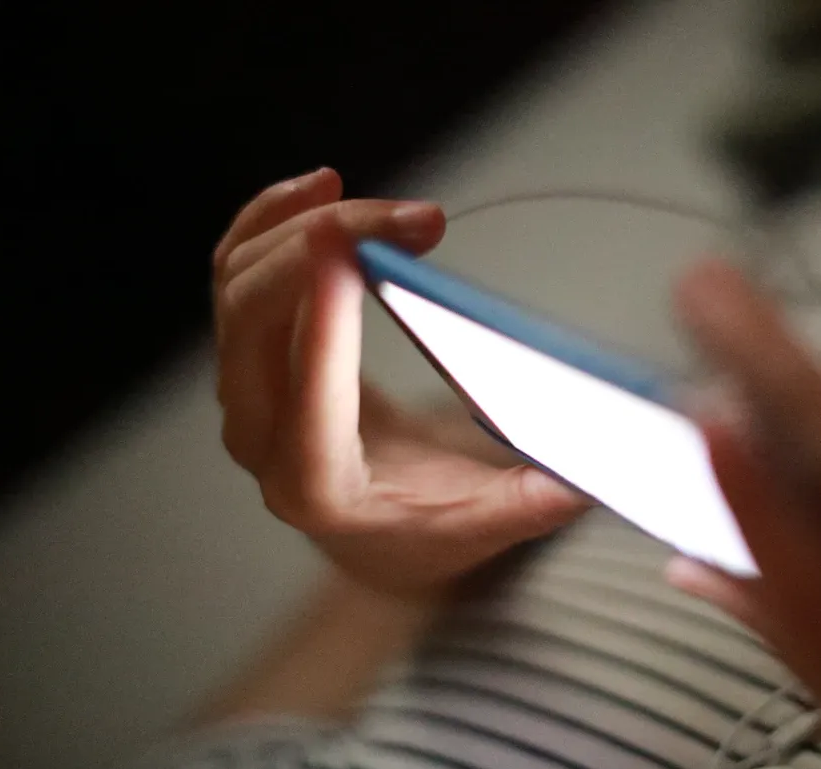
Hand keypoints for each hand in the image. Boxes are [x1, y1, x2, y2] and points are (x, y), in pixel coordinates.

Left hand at [213, 168, 589, 596]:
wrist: (367, 528)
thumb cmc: (423, 524)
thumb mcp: (479, 525)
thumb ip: (528, 503)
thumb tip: (585, 475)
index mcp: (316, 485)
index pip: (308, 403)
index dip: (324, 324)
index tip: (348, 254)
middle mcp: (261, 435)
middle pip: (256, 322)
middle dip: (328, 248)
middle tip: (418, 219)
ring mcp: (245, 388)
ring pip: (240, 283)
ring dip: (304, 225)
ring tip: (382, 205)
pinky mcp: (250, 348)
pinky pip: (235, 269)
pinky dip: (271, 220)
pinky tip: (319, 189)